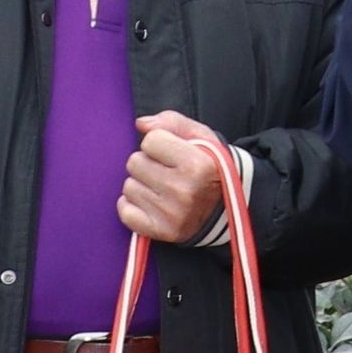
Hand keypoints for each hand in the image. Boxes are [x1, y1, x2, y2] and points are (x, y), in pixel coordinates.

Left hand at [120, 111, 231, 244]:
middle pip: (135, 162)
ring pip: (128, 186)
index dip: (160, 143)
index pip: (150, 140)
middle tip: (167, 171)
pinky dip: (133, 206)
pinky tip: (152, 202)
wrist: (227, 208)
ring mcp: (171, 214)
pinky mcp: (160, 231)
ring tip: (163, 188)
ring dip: (142, 184)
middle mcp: (184, 191)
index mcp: (197, 164)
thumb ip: (172, 122)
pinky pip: (124, 211)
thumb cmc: (210, 168)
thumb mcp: (202, 138)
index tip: (174, 152)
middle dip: (148, 163)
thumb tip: (141, 124)